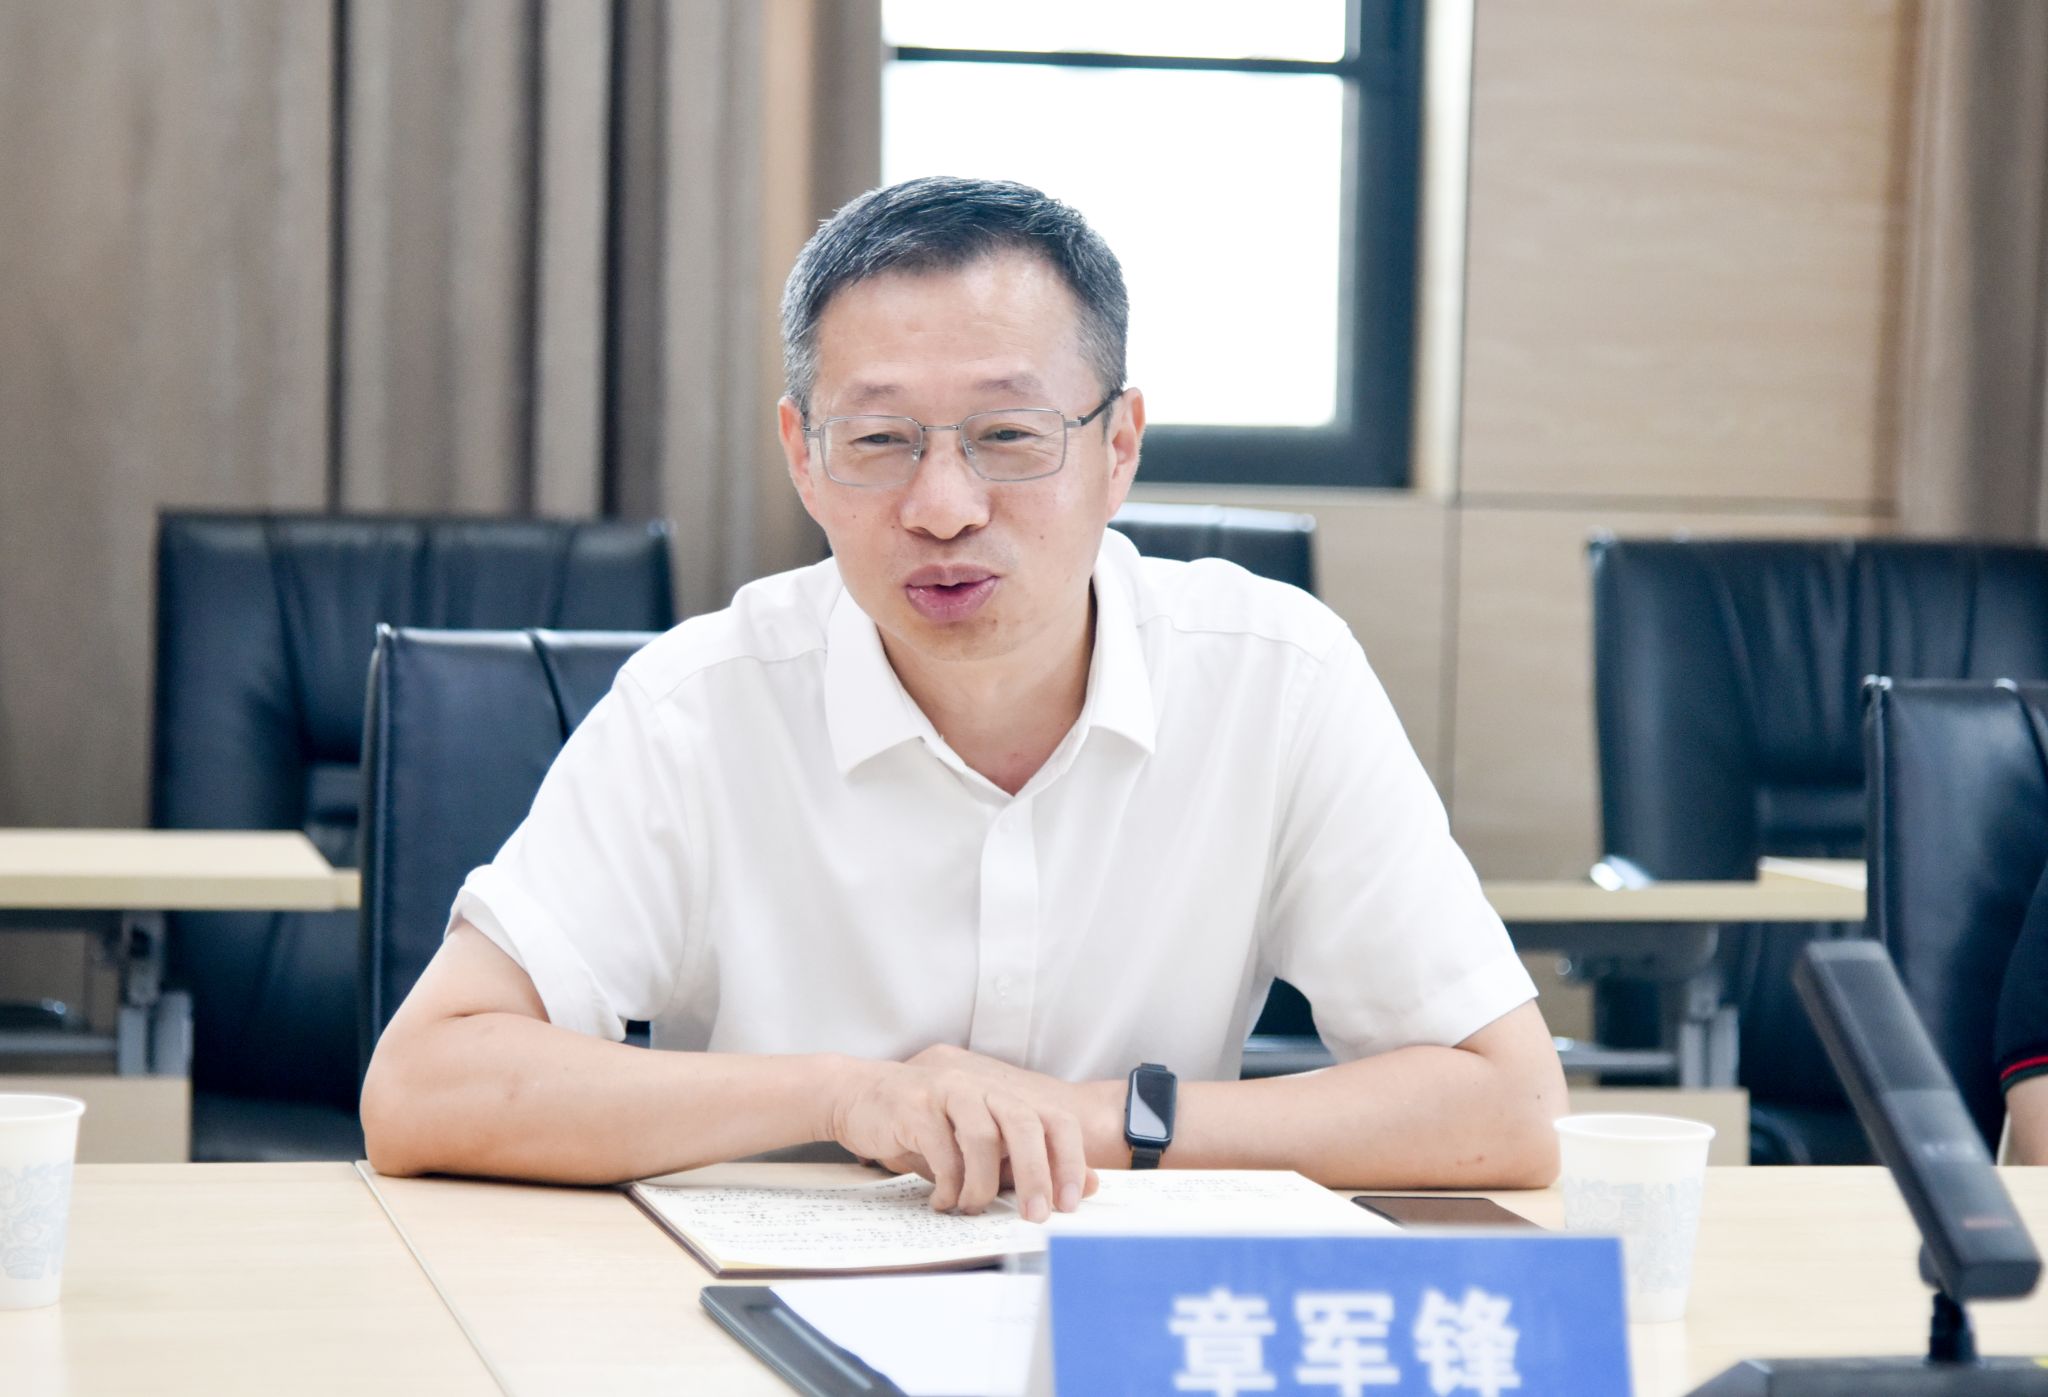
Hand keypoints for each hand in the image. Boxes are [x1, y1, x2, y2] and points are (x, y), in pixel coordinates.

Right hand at [825, 1051, 1095, 1221]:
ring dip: (981, 1185)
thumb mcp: (975, 1143)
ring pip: (982, 1138)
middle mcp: (981, 1087)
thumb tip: (1081, 1188)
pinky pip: (942, 1152)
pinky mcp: (915, 1107)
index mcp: (1004, 1094)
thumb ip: (1019, 1162)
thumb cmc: (924, 1125)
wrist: (857, 1095)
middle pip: (1024, 1124)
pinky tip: (942, 1201)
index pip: (1054, 1118)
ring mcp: (947, 1093)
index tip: (1073, 1201)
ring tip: (971, 1208)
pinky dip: (947, 1186)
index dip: (1070, 1158)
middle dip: (1037, 1174)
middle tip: (1036, 1215)